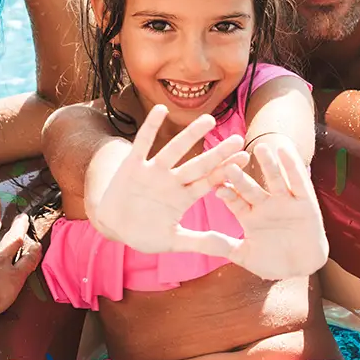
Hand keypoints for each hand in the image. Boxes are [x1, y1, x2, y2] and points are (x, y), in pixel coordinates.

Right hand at [88, 105, 249, 254]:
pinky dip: (150, 128)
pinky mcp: (132, 166)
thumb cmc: (145, 233)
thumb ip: (201, 243)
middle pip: (198, 165)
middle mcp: (171, 180)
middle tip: (239, 139)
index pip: (209, 181)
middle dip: (217, 154)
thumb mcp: (174, 241)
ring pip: (174, 151)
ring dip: (191, 136)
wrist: (113, 227)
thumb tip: (231, 249)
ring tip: (209, 119)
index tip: (245, 159)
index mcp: (183, 196)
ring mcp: (152, 172)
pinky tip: (160, 110)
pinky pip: (142, 144)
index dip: (226, 171)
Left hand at [215, 139, 328, 278]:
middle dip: (241, 177)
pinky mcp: (305, 202)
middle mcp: (264, 204)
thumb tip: (200, 240)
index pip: (234, 201)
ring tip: (260, 148)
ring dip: (268, 165)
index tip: (215, 186)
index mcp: (248, 216)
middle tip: (230, 164)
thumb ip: (223, 247)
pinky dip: (293, 166)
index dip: (226, 193)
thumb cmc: (273, 263)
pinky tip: (287, 150)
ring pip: (274, 180)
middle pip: (250, 187)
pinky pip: (299, 182)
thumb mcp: (244, 255)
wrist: (301, 268)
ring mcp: (285, 202)